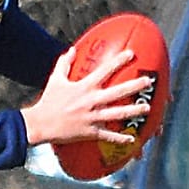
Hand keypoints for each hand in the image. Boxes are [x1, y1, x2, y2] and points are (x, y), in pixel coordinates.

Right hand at [22, 45, 154, 146]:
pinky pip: (109, 135)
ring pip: (118, 113)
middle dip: (135, 85)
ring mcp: (92, 117)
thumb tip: (72, 49)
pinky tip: (132, 139)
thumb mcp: (55, 80)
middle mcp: (91, 101)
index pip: (105, 70)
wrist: (40, 124)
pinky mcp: (90, 132)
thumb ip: (64, 63)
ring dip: (134, 111)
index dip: (119, 61)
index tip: (131, 53)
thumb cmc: (48, 101)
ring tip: (148, 108)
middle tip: (149, 81)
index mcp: (84, 87)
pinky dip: (121, 138)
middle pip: (118, 92)